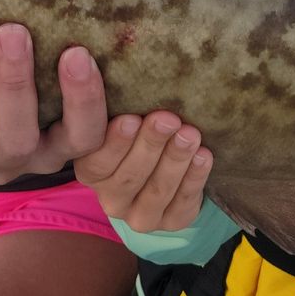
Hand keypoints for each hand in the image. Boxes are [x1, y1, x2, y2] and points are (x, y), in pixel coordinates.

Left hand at [0, 23, 108, 184]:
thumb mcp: (63, 77)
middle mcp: (18, 157)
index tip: (79, 54)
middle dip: (15, 85)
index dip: (84, 101)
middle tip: (11, 31)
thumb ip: (74, 48)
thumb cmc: (41, 84)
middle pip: (20, 136)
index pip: (82, 133)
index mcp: (58, 143)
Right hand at [74, 108, 212, 232]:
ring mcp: (140, 216)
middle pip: (129, 175)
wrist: (167, 167)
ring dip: (176, 159)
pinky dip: (194, 178)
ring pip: (157, 190)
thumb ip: (120, 107)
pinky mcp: (171, 223)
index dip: (114, 142)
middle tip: (167, 118)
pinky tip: (204, 156)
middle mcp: (110, 198)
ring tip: (190, 134)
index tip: (129, 118)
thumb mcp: (124, 119)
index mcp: (90, 171)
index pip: (97, 160)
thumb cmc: (140, 131)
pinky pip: (183, 203)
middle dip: (150, 144)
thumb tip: (113, 72)